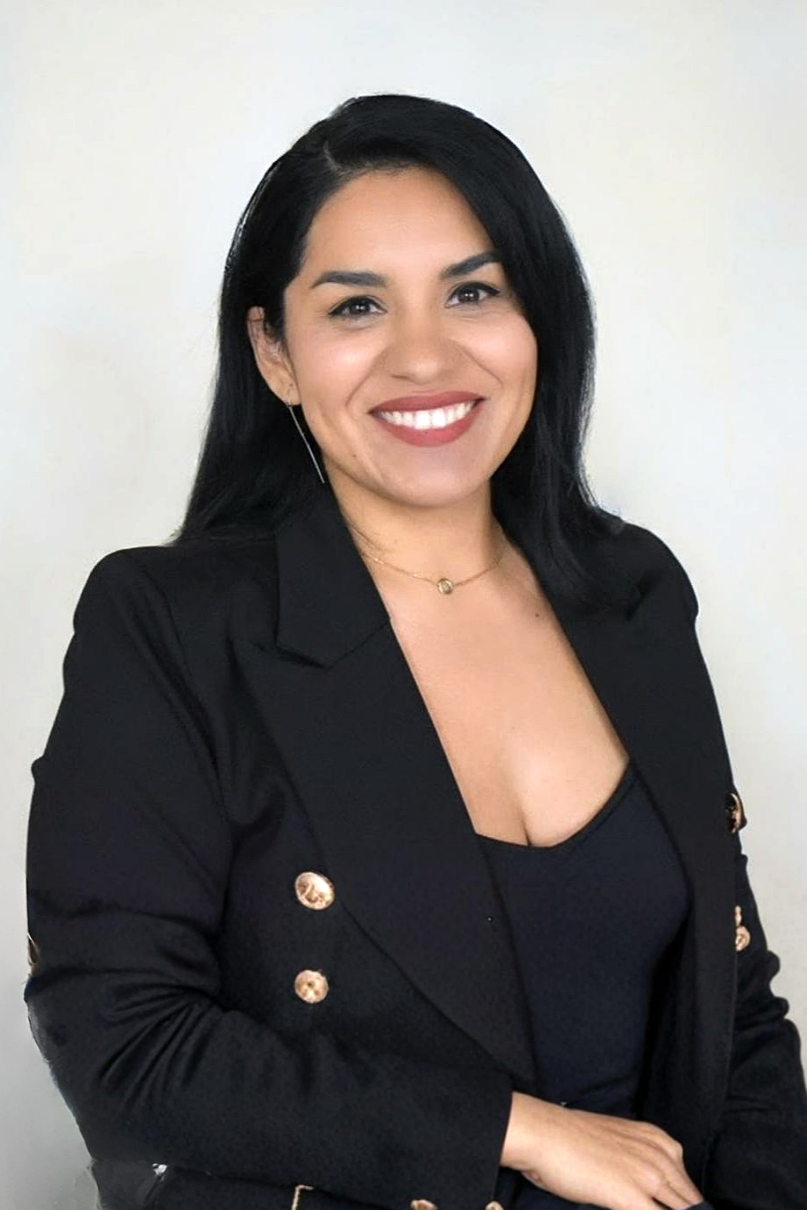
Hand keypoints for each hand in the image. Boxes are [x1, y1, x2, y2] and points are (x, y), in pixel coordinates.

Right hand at [502, 1092, 705, 1209]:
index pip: (687, 1187)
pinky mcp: (633, 1198)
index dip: (684, 1208)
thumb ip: (638, 1162)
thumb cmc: (570, 1137)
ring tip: (640, 1209)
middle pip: (690, 1202)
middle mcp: (661, 1156)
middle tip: (652, 1209)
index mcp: (659, 1140)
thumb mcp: (617, 1141)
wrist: (545, 1133)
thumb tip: (646, 1193)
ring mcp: (649, 1178)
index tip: (668, 1208)